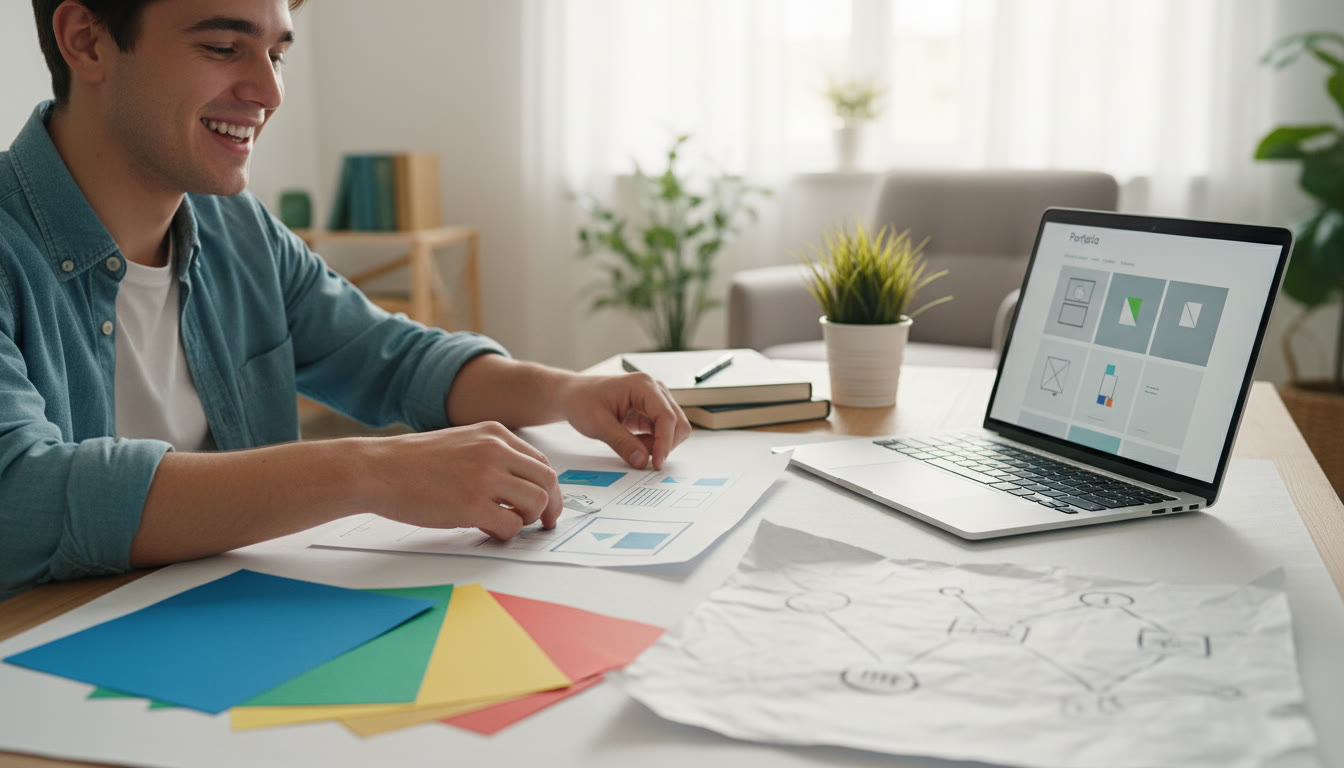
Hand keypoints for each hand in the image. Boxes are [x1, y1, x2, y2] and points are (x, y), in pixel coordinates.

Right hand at [363, 422, 560, 538]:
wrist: (377, 470)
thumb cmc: (412, 462)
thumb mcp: (461, 443)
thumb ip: (492, 457)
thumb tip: (519, 486)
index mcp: (494, 434)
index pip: (540, 462)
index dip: (547, 487)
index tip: (544, 504)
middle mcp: (495, 451)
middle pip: (547, 482)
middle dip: (550, 506)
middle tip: (543, 523)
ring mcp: (484, 477)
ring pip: (536, 503)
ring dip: (528, 520)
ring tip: (508, 524)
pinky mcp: (471, 505)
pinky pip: (511, 525)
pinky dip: (506, 533)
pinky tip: (489, 531)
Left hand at [561, 372, 691, 468]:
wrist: (574, 395)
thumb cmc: (583, 401)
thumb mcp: (598, 424)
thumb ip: (622, 443)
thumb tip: (643, 461)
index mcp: (643, 385)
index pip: (666, 416)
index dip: (665, 443)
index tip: (656, 463)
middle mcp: (655, 389)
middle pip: (678, 423)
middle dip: (663, 445)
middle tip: (640, 457)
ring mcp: (656, 400)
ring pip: (674, 429)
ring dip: (658, 445)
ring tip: (631, 446)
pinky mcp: (653, 411)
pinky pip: (663, 432)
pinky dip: (653, 443)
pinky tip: (634, 443)